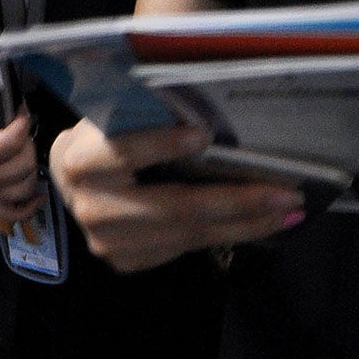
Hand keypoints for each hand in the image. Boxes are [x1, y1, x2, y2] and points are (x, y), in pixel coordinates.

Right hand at [0, 81, 40, 224]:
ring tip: (23, 152)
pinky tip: (36, 193)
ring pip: (23, 189)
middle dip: (28, 144)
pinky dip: (28, 207)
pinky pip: (13, 213)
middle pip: (23, 167)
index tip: (22, 110)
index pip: (10, 142)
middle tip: (21, 130)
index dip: (22, 123)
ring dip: (30, 170)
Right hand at [49, 122, 304, 272]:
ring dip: (246, 224)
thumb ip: (145, 110)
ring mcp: (108, 243)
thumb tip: (205, 97)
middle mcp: (92, 207)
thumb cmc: (103, 136)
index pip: (123, 152)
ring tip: (287, 211)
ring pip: (188, 234)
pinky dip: (228, 235)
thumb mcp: (111, 116)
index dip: (162, 144)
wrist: (70, 182)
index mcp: (82, 161)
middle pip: (173, 207)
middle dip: (237, 200)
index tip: (205, 134)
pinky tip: (261, 224)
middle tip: (286, 191)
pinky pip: (187, 248)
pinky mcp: (126, 262)